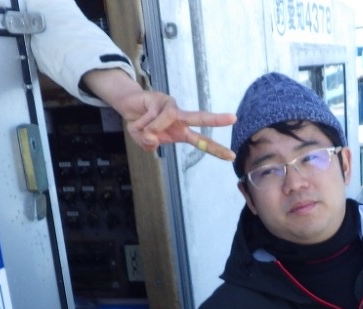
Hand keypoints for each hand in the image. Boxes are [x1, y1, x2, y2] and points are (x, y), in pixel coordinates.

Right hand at [118, 90, 236, 159]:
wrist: (128, 107)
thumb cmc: (142, 125)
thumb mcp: (144, 142)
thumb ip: (149, 145)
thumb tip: (153, 137)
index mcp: (181, 132)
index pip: (201, 141)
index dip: (215, 149)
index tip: (231, 156)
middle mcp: (180, 118)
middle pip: (200, 118)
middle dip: (216, 120)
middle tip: (234, 118)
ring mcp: (171, 105)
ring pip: (169, 116)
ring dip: (152, 128)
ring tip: (142, 130)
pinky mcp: (160, 97)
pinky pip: (152, 114)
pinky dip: (142, 123)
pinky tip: (138, 119)